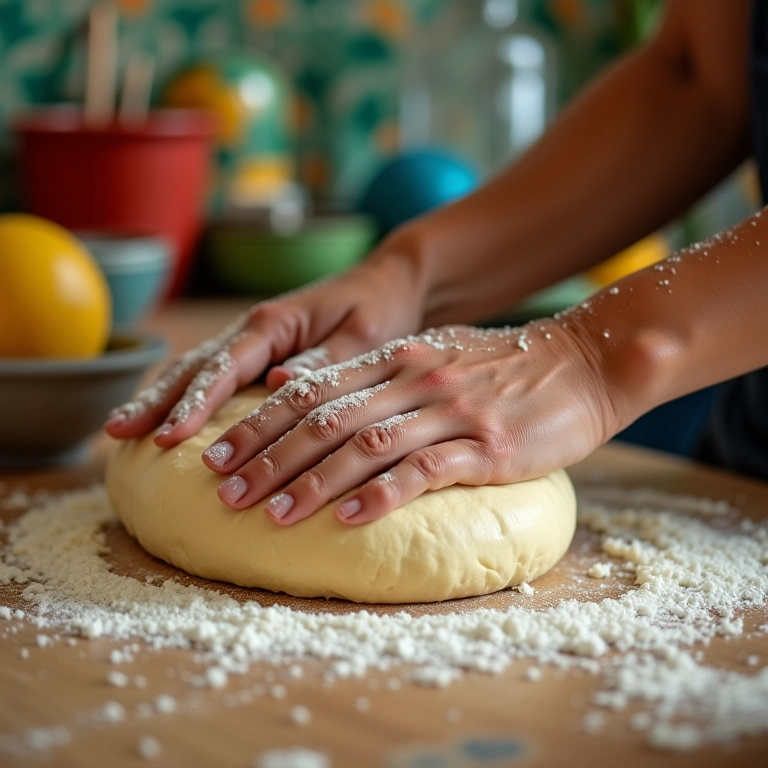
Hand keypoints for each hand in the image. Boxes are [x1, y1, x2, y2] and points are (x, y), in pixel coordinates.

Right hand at [105, 240, 425, 444]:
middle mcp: (255, 329)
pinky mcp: (261, 352)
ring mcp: (254, 341)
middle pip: (195, 366)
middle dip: (156, 400)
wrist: (389, 285)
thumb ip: (324, 359)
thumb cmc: (379, 309)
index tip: (168, 436)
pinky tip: (166, 417)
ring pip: (196, 369)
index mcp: (274, 323)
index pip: (225, 366)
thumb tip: (279, 383)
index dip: (195, 403)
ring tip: (121, 427)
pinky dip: (185, 395)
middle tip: (117, 432)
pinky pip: (214, 375)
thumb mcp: (363, 335)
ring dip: (159, 398)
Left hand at [203, 319, 620, 524]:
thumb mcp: (434, 356)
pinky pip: (423, 470)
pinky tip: (348, 520)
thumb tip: (310, 392)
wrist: (580, 362)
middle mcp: (412, 379)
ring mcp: (449, 411)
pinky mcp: (485, 446)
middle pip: (323, 421)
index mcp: (394, 358)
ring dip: (311, 483)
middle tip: (223, 492)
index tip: (218, 455)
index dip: (259, 425)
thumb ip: (376, 374)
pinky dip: (381, 496)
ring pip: (363, 446)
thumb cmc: (502, 369)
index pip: (310, 392)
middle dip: (267, 458)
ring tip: (271, 515)